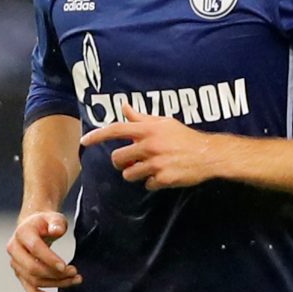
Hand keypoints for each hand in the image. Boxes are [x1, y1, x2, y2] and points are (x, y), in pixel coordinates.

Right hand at [6, 211, 80, 291]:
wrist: (34, 227)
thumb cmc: (46, 223)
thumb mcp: (54, 218)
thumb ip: (56, 223)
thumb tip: (57, 231)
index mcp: (22, 233)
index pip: (35, 248)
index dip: (50, 259)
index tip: (66, 266)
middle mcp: (14, 249)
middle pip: (32, 268)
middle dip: (55, 273)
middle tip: (75, 272)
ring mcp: (15, 264)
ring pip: (34, 281)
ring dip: (56, 284)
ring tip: (76, 280)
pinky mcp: (20, 274)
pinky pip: (31, 290)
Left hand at [80, 104, 216, 189]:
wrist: (208, 154)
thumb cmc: (183, 137)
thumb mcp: (163, 123)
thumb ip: (141, 117)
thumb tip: (124, 107)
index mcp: (148, 129)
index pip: (116, 130)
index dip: (97, 135)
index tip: (84, 141)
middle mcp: (149, 146)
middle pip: (118, 158)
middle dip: (121, 162)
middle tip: (131, 160)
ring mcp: (156, 163)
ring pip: (129, 174)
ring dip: (136, 173)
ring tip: (149, 168)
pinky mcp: (163, 179)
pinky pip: (147, 184)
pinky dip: (152, 182)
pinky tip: (163, 174)